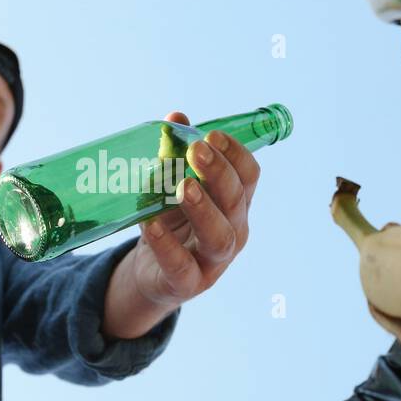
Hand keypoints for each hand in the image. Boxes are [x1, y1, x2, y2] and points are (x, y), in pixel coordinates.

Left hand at [127, 110, 259, 309]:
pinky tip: (153, 224)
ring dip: (203, 209)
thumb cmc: (171, 222)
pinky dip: (167, 245)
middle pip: (236, 202)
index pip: (249, 177)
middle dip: (219, 174)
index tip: (212, 135)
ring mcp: (213, 261)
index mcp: (235, 204)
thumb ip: (174, 154)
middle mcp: (233, 231)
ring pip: (219, 237)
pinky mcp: (188, 282)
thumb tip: (175, 118)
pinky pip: (181, 266)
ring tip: (183, 187)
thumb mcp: (172, 186)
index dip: (235, 155)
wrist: (152, 273)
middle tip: (197, 151)